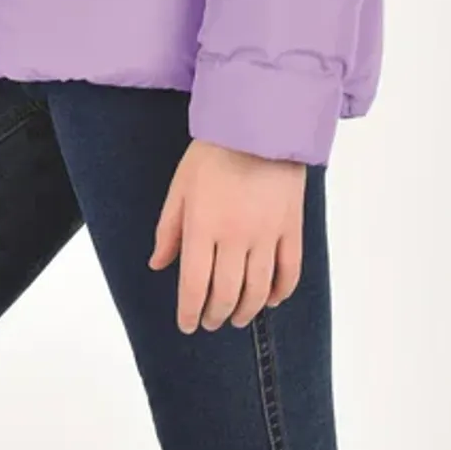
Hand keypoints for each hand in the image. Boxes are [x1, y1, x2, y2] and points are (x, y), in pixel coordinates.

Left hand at [148, 137, 307, 332]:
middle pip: (227, 294)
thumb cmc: (214, 152)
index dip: (189, 312)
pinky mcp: (292, 228)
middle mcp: (236, 237)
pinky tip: (269, 299)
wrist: (260, 124)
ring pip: (258, 290)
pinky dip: (280, 292)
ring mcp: (267, 234)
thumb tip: (158, 265)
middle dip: (215, 315)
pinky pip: (290, 272)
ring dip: (246, 311)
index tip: (187, 324)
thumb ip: (169, 230)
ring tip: (236, 318)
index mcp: (203, 226)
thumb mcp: (180, 187)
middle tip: (210, 321)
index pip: (194, 286)